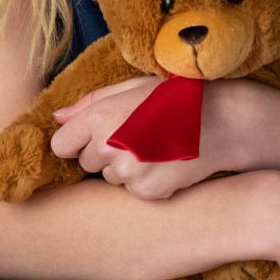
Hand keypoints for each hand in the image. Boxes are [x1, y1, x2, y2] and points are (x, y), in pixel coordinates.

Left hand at [50, 77, 229, 199]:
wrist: (221, 121)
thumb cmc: (174, 97)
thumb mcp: (131, 87)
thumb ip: (90, 103)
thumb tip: (58, 118)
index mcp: (99, 118)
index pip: (61, 145)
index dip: (77, 140)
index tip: (97, 134)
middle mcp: (109, 147)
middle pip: (86, 163)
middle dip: (103, 152)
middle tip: (136, 135)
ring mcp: (129, 173)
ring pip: (110, 177)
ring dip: (125, 166)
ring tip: (154, 146)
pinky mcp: (147, 192)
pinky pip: (133, 190)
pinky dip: (145, 180)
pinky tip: (165, 162)